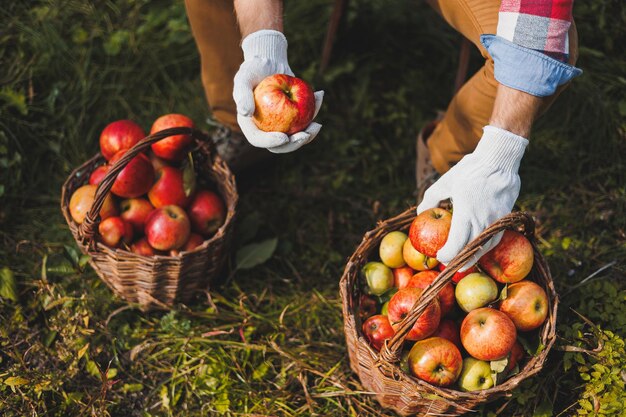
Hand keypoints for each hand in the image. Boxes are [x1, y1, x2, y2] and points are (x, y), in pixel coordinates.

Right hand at [233, 30, 322, 151]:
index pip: (258, 139)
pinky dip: (313, 112)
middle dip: (294, 144)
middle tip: (305, 135)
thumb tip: (245, 113)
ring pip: (295, 137)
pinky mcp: (293, 118)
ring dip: (308, 135)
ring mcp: (280, 125)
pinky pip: (304, 121)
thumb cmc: (253, 69)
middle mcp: (265, 128)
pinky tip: (319, 98)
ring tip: (317, 125)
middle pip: (279, 144)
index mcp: (250, 124)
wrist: (269, 62)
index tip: (284, 137)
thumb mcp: (244, 77)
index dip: (270, 142)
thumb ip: (242, 94)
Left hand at [416, 126, 528, 269]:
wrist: (499, 161)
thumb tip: (419, 213)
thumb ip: (430, 198)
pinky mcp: (505, 217)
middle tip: (449, 265)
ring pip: (485, 247)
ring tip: (463, 261)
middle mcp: (482, 219)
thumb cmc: (470, 170)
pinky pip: (494, 237)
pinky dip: (485, 246)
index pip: (457, 244)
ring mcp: (496, 220)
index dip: (447, 255)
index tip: (440, 257)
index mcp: (466, 212)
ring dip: (474, 256)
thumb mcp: (445, 181)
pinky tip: (477, 247)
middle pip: (471, 250)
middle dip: (459, 261)